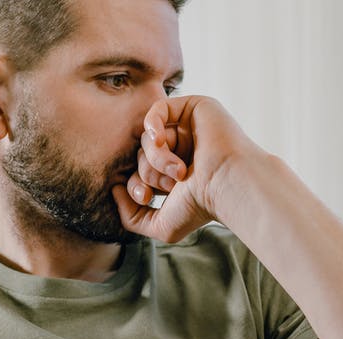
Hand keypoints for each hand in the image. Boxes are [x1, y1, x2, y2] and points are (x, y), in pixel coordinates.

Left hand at [113, 95, 263, 241]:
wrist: (228, 187)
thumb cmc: (202, 207)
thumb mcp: (161, 226)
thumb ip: (131, 218)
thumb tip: (114, 190)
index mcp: (177, 174)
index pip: (141, 172)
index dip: (136, 184)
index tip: (145, 198)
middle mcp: (183, 150)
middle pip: (141, 155)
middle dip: (148, 172)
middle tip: (171, 185)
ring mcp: (189, 129)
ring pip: (148, 137)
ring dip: (157, 157)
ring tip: (179, 171)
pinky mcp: (195, 109)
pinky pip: (158, 109)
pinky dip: (152, 126)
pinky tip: (160, 140)